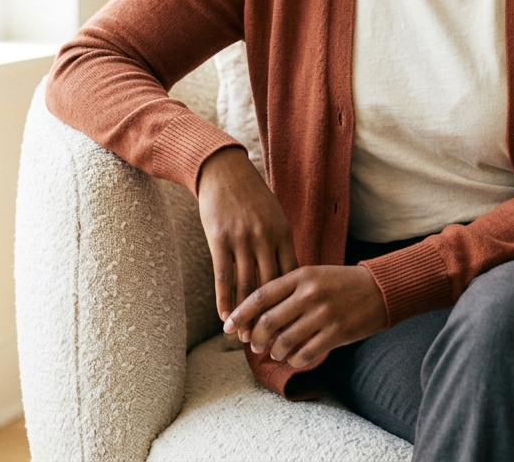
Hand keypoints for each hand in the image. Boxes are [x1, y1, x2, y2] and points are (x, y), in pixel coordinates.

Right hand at [197, 146, 298, 323]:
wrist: (224, 171)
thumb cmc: (251, 196)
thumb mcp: (274, 216)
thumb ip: (280, 243)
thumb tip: (290, 274)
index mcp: (282, 233)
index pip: (291, 275)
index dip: (291, 302)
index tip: (293, 323)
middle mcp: (265, 238)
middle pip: (270, 286)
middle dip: (270, 315)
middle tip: (270, 341)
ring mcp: (242, 239)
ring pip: (246, 285)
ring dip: (246, 314)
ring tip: (246, 337)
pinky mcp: (220, 239)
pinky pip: (223, 275)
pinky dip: (225, 299)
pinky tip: (225, 317)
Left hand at [225, 265, 387, 367]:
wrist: (378, 289)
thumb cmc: (339, 283)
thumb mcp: (313, 275)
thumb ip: (286, 289)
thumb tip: (256, 315)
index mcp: (302, 275)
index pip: (262, 295)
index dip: (241, 313)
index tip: (228, 326)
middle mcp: (311, 294)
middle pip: (268, 322)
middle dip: (254, 338)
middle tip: (253, 344)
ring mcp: (324, 314)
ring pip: (284, 342)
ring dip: (274, 352)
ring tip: (275, 352)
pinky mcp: (336, 333)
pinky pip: (305, 354)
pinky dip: (294, 360)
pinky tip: (295, 358)